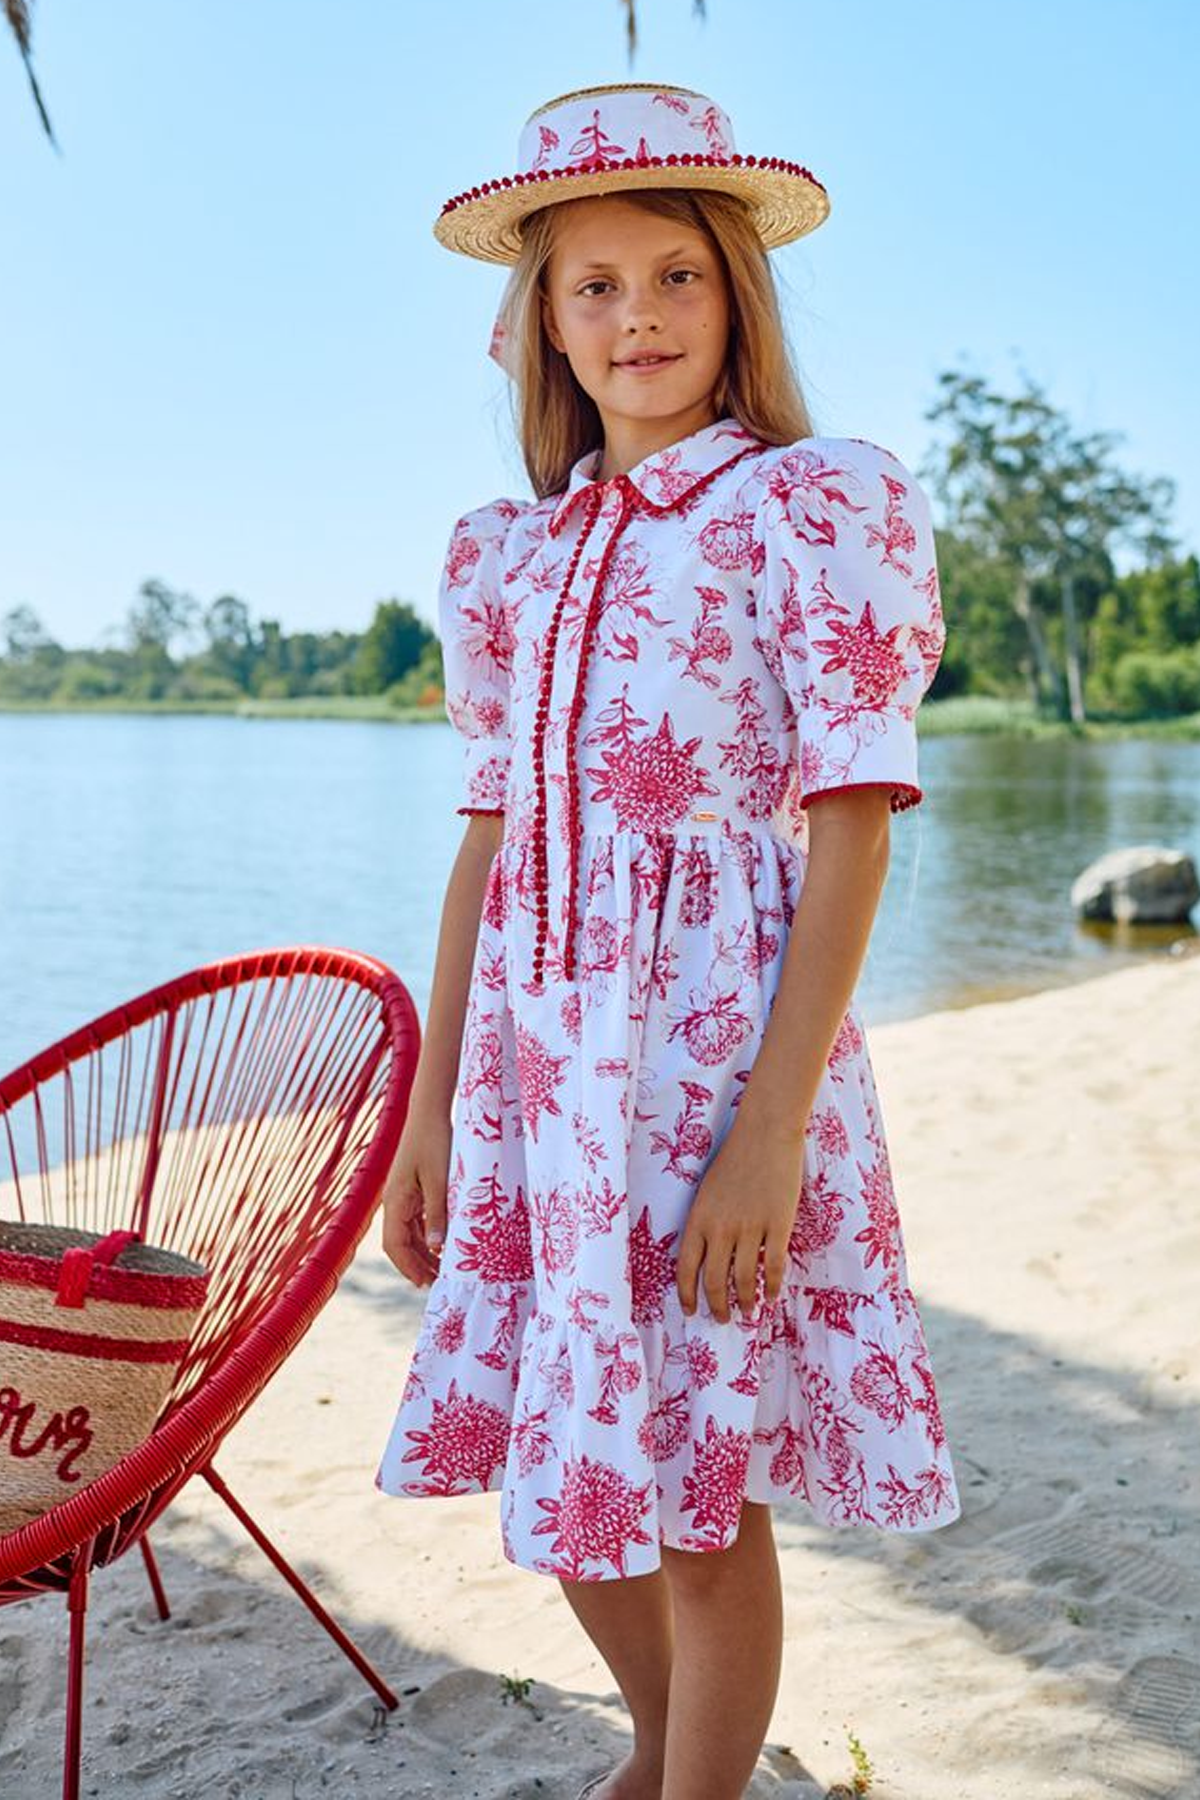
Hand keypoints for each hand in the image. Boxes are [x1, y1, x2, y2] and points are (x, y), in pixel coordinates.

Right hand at [380, 1101, 452, 1287]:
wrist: (429, 1112)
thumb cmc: (433, 1142)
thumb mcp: (440, 1180)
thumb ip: (438, 1214)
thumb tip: (436, 1248)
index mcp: (394, 1202)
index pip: (395, 1246)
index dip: (409, 1268)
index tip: (426, 1285)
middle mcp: (394, 1202)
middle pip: (400, 1244)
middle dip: (417, 1265)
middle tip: (438, 1284)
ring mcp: (402, 1196)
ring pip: (408, 1234)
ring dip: (423, 1253)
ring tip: (443, 1270)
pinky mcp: (412, 1189)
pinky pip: (416, 1221)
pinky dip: (427, 1236)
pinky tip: (443, 1244)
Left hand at [675, 1111, 806, 1322]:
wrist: (765, 1133)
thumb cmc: (734, 1158)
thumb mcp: (708, 1191)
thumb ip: (707, 1223)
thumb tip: (711, 1257)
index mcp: (699, 1219)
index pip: (686, 1268)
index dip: (686, 1295)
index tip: (690, 1311)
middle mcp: (721, 1228)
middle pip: (715, 1281)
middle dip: (717, 1306)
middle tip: (722, 1319)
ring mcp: (750, 1228)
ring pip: (744, 1279)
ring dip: (745, 1301)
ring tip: (748, 1313)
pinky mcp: (778, 1225)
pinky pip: (774, 1266)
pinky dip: (773, 1286)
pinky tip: (772, 1296)